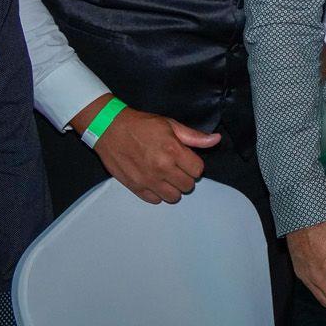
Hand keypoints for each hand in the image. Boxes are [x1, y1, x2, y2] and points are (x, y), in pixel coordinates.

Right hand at [77, 100, 220, 203]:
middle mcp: (162, 168)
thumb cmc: (141, 124)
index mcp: (173, 151)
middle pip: (188, 185)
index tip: (186, 159)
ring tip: (166, 175)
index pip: (198, 171)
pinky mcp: (135, 187)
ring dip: (173, 187)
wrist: (110, 128)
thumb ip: (194, 136)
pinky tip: (154, 180)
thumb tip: (216, 139)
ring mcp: (148, 180)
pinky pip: (155, 200)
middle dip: (185, 176)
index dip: (194, 165)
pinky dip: (157, 193)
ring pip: (174, 197)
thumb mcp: (170, 124)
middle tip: (176, 167)